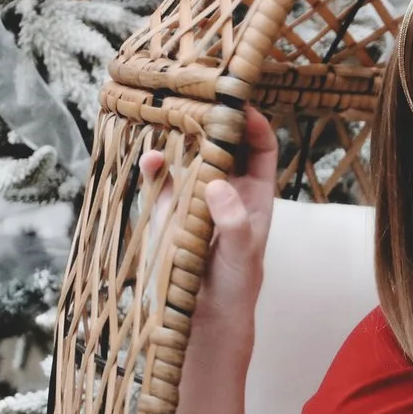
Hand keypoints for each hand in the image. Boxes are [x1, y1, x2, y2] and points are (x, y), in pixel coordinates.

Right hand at [138, 108, 275, 340]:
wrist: (205, 316)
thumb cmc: (237, 285)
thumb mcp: (243, 254)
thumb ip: (233, 222)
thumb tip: (216, 184)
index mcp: (255, 193)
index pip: (261, 148)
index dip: (255, 125)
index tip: (241, 107)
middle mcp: (227, 187)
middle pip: (223, 142)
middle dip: (213, 119)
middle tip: (201, 97)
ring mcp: (196, 195)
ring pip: (190, 154)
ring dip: (181, 135)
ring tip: (173, 114)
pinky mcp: (169, 208)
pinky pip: (162, 179)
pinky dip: (155, 165)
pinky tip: (151, 159)